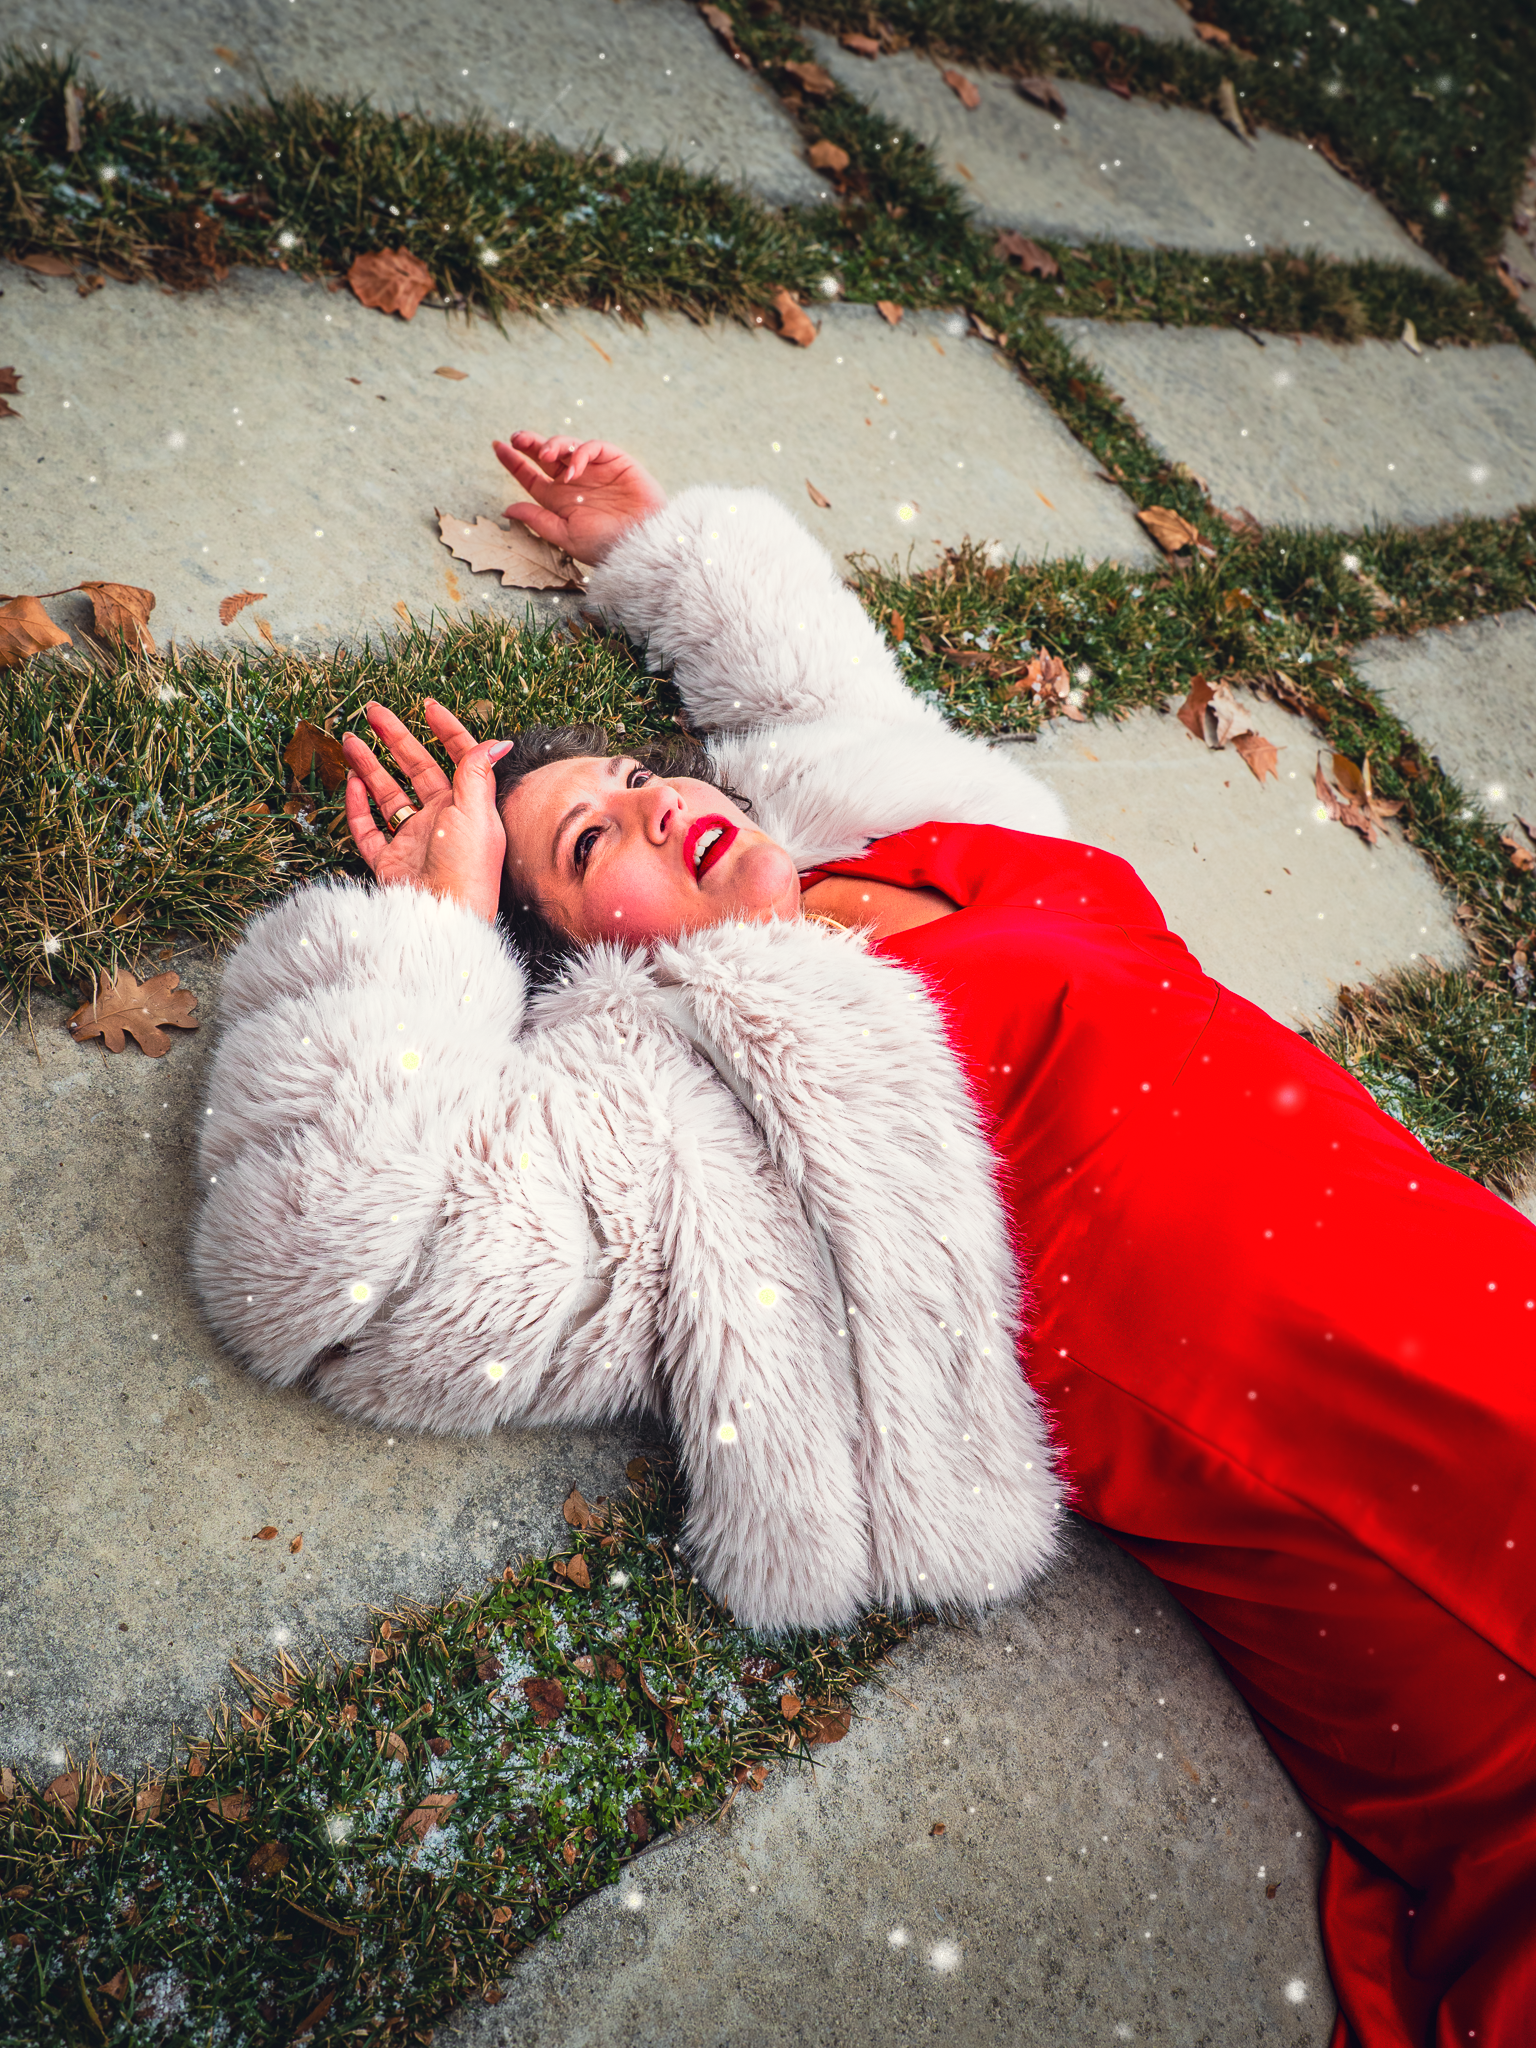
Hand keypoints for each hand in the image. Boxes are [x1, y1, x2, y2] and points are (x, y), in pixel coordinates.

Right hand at [343, 700, 510, 922]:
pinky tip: (352, 784)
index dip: (444, 730)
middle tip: (372, 712)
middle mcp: (441, 820)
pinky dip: (358, 807)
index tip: (427, 705)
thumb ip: (477, 773)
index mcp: (466, 806)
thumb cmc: (466, 868)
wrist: (442, 917)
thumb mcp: (475, 813)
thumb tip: (499, 739)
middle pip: (415, 769)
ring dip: (370, 766)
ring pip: (387, 794)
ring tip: (351, 741)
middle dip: (394, 738)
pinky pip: (368, 829)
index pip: (457, 758)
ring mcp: (413, 840)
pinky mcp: (390, 862)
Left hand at [491, 431, 666, 564]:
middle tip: (516, 439)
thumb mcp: (565, 536)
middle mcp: (574, 482)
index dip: (513, 461)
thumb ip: (538, 521)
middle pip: (545, 455)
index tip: (497, 447)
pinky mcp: (614, 460)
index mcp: (559, 500)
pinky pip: (592, 447)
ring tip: (545, 456)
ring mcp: (594, 469)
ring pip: (566, 446)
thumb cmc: (606, 545)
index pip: (531, 476)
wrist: (642, 543)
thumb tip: (507, 509)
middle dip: (529, 443)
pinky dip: (580, 453)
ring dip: (552, 446)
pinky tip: (574, 470)